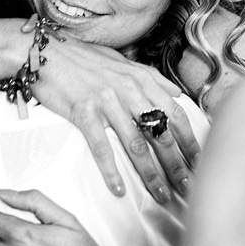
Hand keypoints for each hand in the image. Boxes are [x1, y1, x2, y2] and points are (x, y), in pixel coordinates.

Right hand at [34, 36, 200, 200]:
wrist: (45, 52)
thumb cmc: (82, 57)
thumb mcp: (122, 61)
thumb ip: (151, 78)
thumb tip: (175, 93)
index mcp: (141, 79)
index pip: (175, 114)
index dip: (190, 140)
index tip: (200, 161)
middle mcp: (129, 90)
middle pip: (161, 133)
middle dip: (177, 164)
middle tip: (187, 186)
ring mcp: (107, 102)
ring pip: (136, 144)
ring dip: (150, 174)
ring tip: (161, 194)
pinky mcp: (84, 113)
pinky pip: (102, 147)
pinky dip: (111, 171)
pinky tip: (119, 189)